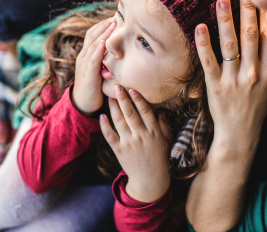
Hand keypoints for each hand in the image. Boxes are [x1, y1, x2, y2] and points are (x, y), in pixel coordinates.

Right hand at [72, 18, 115, 116]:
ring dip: (102, 34)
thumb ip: (106, 59)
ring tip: (111, 25)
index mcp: (86, 55)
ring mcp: (84, 65)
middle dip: (103, 26)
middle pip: (92, 37)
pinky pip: (92, 60)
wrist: (84, 103)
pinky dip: (98, 51)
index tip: (112, 18)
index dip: (101, 26)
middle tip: (114, 17)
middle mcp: (83, 57)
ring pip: (92, 46)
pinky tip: (104, 44)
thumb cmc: (95, 86)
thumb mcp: (100, 69)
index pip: (92, 35)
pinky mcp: (88, 75)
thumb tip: (118, 50)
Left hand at [100, 85, 172, 202]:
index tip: (132, 89)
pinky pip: (109, 136)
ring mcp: (129, 143)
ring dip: (113, 108)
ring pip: (119, 121)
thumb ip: (163, 124)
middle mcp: (141, 136)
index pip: (145, 111)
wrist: (150, 179)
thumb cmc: (159, 158)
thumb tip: (161, 110)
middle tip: (116, 87)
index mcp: (154, 132)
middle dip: (123, 98)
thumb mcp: (165, 140)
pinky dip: (104, 126)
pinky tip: (101, 116)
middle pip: (130, 113)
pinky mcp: (119, 151)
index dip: (138, 99)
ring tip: (109, 98)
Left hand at [195, 0, 266, 156]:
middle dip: (248, 10)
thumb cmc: (257, 106)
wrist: (240, 134)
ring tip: (222, 0)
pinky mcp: (215, 86)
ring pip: (230, 45)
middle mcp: (254, 74)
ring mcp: (234, 80)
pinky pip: (209, 61)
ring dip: (226, 20)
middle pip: (250, 36)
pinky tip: (200, 26)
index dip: (266, 14)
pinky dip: (204, 43)